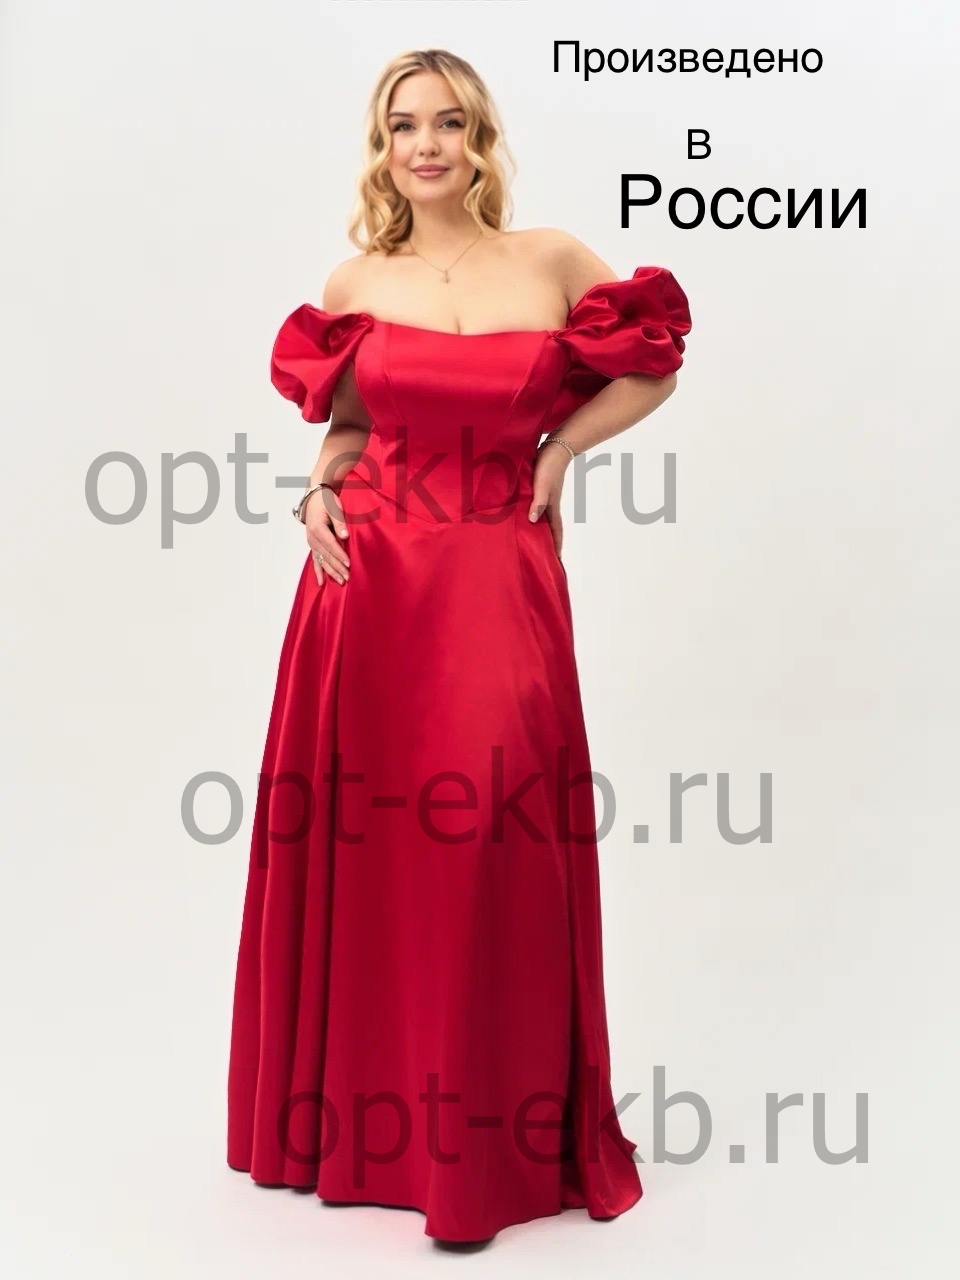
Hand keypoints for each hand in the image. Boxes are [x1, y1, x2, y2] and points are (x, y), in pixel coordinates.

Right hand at [303, 487, 350, 586]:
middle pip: (326, 556)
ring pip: (321, 560)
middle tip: (348, 577)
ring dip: (331, 572)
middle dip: (337, 567)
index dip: (340, 555)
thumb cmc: (326, 501)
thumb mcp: (334, 508)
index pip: (331, 544)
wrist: (314, 499)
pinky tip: (321, 583)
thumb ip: (339, 523)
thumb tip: (345, 536)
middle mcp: (312, 538)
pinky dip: (318, 572)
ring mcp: (312, 543)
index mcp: (318, 528)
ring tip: (341, 581)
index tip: (348, 564)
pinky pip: (315, 561)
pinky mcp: (313, 545)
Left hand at [528, 441, 570, 557]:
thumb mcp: (542, 485)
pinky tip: (523, 514)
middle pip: (549, 528)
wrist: (556, 446)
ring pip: (541, 517)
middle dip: (548, 542)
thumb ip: (538, 502)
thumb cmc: (549, 466)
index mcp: (552, 507)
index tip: (556, 562)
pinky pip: (536, 506)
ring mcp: (545, 496)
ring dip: (538, 529)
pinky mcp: (540, 488)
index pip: (556, 532)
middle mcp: (550, 504)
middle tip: (542, 556)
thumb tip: (532, 521)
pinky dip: (532, 513)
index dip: (556, 546)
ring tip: (531, 540)